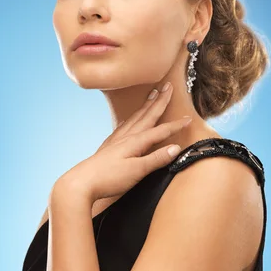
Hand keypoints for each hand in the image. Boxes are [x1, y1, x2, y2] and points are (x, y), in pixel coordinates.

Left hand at [55, 82, 191, 203]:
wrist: (81, 183)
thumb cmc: (109, 178)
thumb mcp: (137, 171)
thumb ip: (156, 159)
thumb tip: (176, 148)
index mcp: (135, 142)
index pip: (160, 130)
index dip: (175, 125)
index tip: (189, 118)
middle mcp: (126, 137)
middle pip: (147, 115)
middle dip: (159, 101)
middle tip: (168, 86)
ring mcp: (116, 140)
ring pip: (135, 118)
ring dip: (146, 106)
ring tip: (152, 94)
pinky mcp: (109, 146)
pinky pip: (124, 126)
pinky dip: (131, 119)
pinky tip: (130, 119)